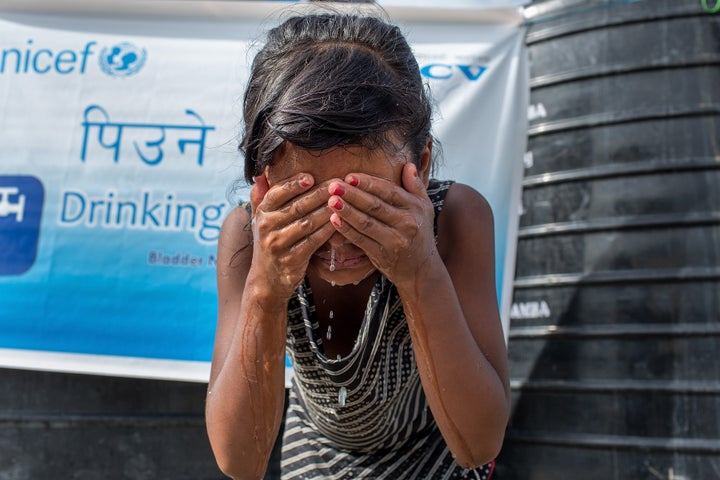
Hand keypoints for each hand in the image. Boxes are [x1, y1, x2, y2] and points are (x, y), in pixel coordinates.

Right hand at [249, 173, 334, 299]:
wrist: (267, 280)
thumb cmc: (268, 243)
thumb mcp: (259, 220)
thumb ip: (260, 197)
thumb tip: (260, 174)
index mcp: (261, 213)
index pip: (276, 194)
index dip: (293, 184)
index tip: (310, 176)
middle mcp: (267, 228)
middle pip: (296, 206)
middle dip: (318, 194)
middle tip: (336, 184)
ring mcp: (278, 244)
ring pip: (307, 223)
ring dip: (326, 211)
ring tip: (342, 200)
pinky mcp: (292, 259)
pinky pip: (313, 241)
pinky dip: (327, 230)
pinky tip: (339, 222)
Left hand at [326, 162, 436, 286]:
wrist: (421, 268)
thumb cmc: (419, 233)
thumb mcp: (424, 208)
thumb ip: (415, 186)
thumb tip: (407, 164)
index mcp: (415, 208)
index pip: (389, 192)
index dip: (368, 183)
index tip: (350, 176)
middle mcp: (407, 224)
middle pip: (375, 206)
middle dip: (352, 194)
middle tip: (333, 185)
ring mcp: (394, 241)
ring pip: (366, 223)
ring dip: (347, 211)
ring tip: (331, 200)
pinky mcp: (382, 255)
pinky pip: (361, 240)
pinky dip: (347, 230)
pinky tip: (334, 219)